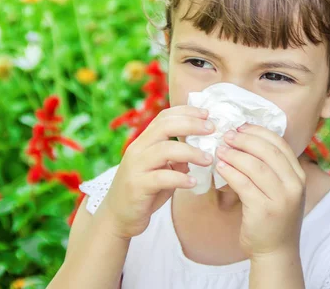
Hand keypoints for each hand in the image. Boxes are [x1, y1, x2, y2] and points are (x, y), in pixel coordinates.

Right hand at [96, 105, 214, 239]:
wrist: (118, 217)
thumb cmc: (143, 191)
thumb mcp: (160, 171)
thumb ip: (176, 160)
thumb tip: (198, 152)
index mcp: (144, 142)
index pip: (164, 117)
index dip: (186, 112)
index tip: (207, 114)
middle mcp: (137, 150)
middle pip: (164, 127)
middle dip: (191, 124)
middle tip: (211, 129)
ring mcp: (136, 167)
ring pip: (164, 150)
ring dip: (191, 152)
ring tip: (208, 159)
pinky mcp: (137, 187)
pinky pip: (161, 178)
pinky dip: (180, 178)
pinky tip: (193, 182)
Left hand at [215, 123, 306, 257]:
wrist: (276, 250)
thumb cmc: (274, 216)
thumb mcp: (281, 189)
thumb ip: (272, 167)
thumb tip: (246, 139)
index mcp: (299, 175)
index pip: (280, 144)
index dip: (258, 132)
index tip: (240, 126)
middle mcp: (294, 185)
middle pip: (268, 152)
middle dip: (245, 140)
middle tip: (227, 135)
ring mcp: (281, 199)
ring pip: (256, 166)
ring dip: (235, 154)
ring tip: (220, 149)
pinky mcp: (264, 211)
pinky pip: (244, 184)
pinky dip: (230, 172)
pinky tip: (220, 167)